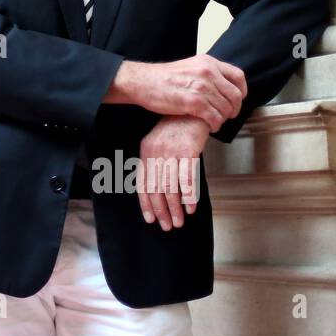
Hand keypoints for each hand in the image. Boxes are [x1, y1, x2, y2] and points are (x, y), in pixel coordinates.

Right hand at [105, 55, 247, 131]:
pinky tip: (209, 125)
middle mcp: (208, 73)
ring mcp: (201, 87)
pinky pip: (214, 117)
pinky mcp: (193, 102)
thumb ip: (207, 73)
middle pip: (235, 95)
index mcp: (208, 63)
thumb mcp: (189, 66)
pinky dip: (215, 125)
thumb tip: (222, 87)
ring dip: (222, 119)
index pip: (238, 76)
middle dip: (233, 109)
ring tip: (214, 121)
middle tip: (227, 115)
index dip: (241, 91)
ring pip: (225, 109)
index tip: (237, 100)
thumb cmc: (162, 78)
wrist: (142, 81)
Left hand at [136, 116, 209, 230]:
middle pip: (156, 188)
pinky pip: (187, 178)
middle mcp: (155, 153)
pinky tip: (191, 207)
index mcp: (146, 152)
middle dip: (162, 210)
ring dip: (175, 208)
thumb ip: (156, 163)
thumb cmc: (177, 128)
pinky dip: (189, 196)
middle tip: (168, 226)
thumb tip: (158, 189)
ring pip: (170, 187)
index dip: (146, 203)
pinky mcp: (188, 151)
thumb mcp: (159, 143)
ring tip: (179, 222)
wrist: (192, 109)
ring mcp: (171, 152)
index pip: (143, 183)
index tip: (150, 219)